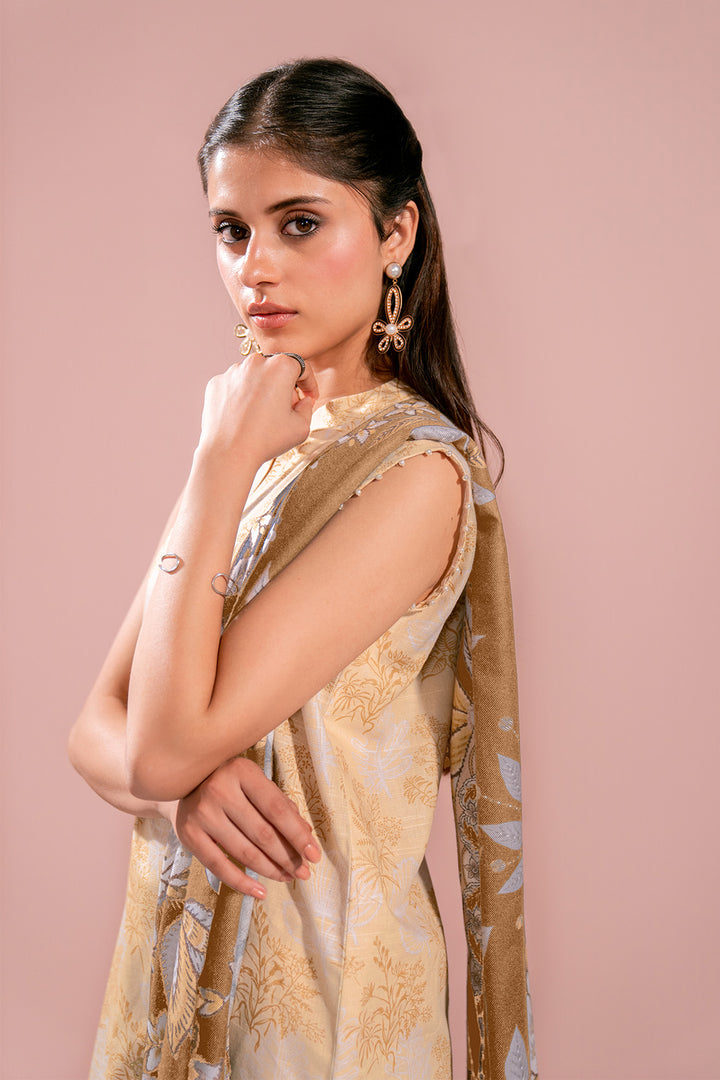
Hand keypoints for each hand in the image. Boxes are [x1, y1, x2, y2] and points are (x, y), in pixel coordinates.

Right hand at [171, 756, 320, 897]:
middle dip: (287, 857)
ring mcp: (202, 813)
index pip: (277, 810)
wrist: (181, 786)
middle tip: (303, 872)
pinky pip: (219, 866)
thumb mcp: (255, 785)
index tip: (314, 855)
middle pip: (263, 834)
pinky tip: (260, 892)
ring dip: (270, 870)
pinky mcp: (188, 835)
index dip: (298, 835)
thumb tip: (306, 836)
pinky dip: (242, 883)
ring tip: (287, 878)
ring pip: (244, 852)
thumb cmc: (230, 785)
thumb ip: (281, 806)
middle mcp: (220, 790)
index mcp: (242, 772)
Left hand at [197, 352, 318, 466]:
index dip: (308, 383)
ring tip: (261, 417)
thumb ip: (307, 408)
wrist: (229, 453)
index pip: (301, 367)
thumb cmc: (265, 440)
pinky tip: (244, 417)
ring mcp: (233, 372)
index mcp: (280, 367)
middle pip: (276, 369)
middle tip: (286, 410)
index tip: (308, 395)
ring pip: (254, 377)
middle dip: (283, 387)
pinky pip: (235, 385)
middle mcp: (255, 363)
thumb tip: (303, 402)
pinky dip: (241, 397)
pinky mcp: (217, 383)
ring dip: (261, 390)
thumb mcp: (300, 427)